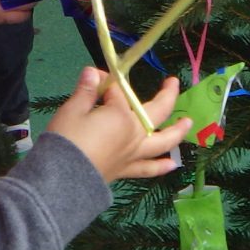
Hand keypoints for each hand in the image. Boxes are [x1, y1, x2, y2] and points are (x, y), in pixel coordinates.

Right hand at [45, 68, 188, 181]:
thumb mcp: (72, 110)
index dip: (104, 82)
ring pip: (162, 142)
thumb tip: (93, 71)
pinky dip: (161, 166)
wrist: (61, 178)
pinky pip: (148, 169)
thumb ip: (86, 91)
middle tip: (172, 83)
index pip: (117, 91)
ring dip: (177, 131)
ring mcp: (133, 154)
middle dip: (166, 95)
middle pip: (156, 112)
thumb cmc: (66, 140)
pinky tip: (172, 165)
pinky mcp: (126, 170)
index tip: (92, 78)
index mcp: (121, 115)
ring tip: (188, 123)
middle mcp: (134, 134)